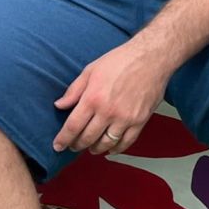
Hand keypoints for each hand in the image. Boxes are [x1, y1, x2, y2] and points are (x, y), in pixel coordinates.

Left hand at [52, 38, 172, 155]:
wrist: (150, 58)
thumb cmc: (120, 61)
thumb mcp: (90, 70)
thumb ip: (74, 90)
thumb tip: (60, 105)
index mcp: (93, 98)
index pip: (73, 126)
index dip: (63, 139)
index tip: (57, 146)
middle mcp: (108, 111)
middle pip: (88, 138)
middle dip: (77, 145)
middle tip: (73, 146)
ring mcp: (125, 118)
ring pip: (106, 143)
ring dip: (96, 149)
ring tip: (90, 148)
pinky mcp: (140, 121)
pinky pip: (126, 142)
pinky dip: (117, 149)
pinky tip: (110, 149)